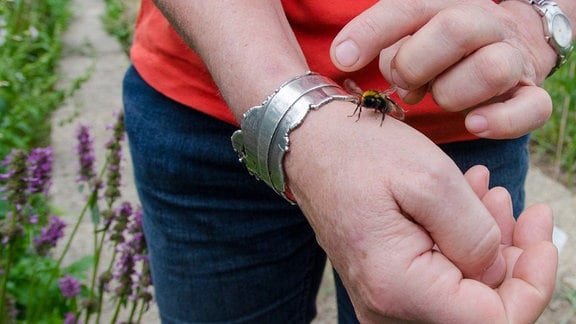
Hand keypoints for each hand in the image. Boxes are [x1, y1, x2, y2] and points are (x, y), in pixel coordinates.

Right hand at [284, 105, 556, 321]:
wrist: (309, 147)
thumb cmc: (360, 154)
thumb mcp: (430, 179)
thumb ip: (476, 235)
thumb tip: (496, 271)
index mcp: (398, 285)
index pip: (491, 322)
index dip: (532, 285)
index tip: (542, 237)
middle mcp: (386, 306)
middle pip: (479, 310)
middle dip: (512, 260)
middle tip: (517, 207)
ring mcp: (383, 299)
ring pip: (462, 294)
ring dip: (488, 247)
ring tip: (488, 195)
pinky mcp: (384, 283)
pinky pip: (439, 279)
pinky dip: (461, 245)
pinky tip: (466, 204)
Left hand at [330, 0, 554, 138]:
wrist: (507, 46)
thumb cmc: (441, 47)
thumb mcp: (409, 36)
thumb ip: (383, 45)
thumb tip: (346, 59)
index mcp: (446, 6)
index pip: (407, 8)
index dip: (371, 33)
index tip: (342, 58)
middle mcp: (484, 25)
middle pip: (455, 29)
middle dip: (416, 63)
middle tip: (403, 82)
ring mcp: (512, 59)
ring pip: (491, 69)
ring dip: (451, 93)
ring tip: (437, 98)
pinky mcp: (531, 94)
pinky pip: (530, 108)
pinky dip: (500, 121)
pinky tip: (473, 124)